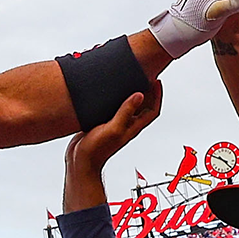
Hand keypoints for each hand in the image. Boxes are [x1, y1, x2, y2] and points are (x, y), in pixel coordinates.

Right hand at [63, 83, 162, 210]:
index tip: (156, 81)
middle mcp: (126, 125)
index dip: (157, 95)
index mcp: (132, 127)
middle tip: (145, 75)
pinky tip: (109, 91)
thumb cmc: (96, 150)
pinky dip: (116, 98)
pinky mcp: (102, 123)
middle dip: (147, 91)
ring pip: (128, 107)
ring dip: (131, 93)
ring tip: (130, 79)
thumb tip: (139, 95)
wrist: (80, 162)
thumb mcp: (113, 129)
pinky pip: (113, 108)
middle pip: (143, 107)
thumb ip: (125, 112)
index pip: (152, 110)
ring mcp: (114, 124)